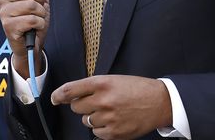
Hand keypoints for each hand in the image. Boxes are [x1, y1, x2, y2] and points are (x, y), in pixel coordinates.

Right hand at [0, 0, 50, 77]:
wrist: (31, 45)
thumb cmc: (34, 22)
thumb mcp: (42, 2)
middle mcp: (4, 0)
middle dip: (40, 0)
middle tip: (38, 10)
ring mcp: (4, 13)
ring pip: (32, 5)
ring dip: (41, 15)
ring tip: (36, 20)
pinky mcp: (8, 26)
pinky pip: (32, 19)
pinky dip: (40, 24)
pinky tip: (34, 28)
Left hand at [51, 75, 172, 139]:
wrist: (160, 102)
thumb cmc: (137, 89)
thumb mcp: (113, 80)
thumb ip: (92, 87)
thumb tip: (70, 96)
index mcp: (101, 84)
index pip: (69, 90)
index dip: (58, 95)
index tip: (54, 99)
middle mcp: (102, 100)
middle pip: (75, 107)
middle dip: (82, 106)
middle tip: (97, 103)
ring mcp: (108, 118)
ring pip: (86, 121)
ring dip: (93, 117)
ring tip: (110, 112)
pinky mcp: (114, 133)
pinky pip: (96, 133)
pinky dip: (102, 129)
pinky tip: (114, 121)